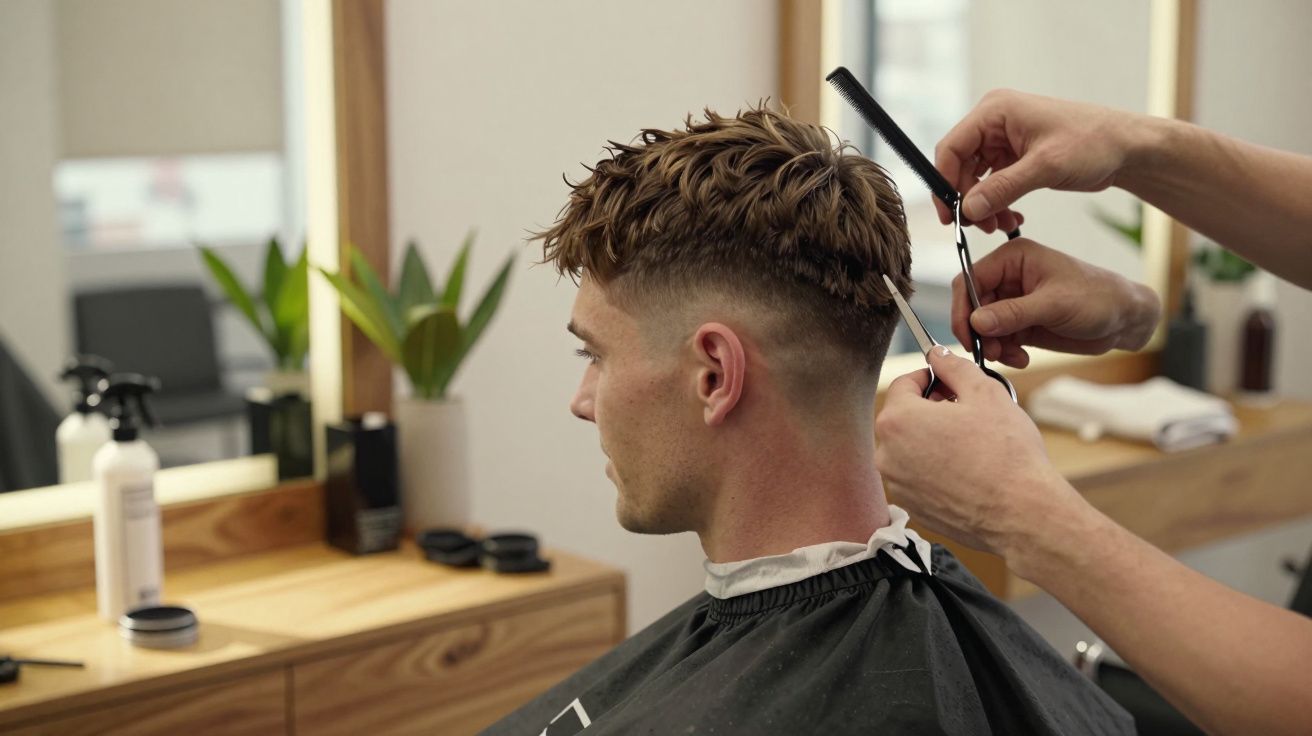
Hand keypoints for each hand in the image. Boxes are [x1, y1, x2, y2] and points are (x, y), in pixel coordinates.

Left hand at [874, 348, 1084, 556]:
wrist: (1022, 514)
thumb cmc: (1007, 454)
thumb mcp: (985, 394)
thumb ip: (955, 368)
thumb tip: (939, 356)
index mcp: (898, 420)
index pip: (903, 384)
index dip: (928, 377)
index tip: (947, 381)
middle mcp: (887, 454)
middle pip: (903, 417)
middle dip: (930, 409)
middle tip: (964, 411)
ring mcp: (898, 485)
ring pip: (910, 448)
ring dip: (932, 439)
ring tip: (970, 442)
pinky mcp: (913, 508)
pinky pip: (918, 477)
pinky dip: (935, 469)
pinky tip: (967, 470)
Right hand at [934, 89, 1142, 231]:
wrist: (1126, 148)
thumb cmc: (1093, 142)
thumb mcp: (1046, 166)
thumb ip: (1004, 188)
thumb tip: (968, 209)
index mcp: (996, 111)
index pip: (951, 147)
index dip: (944, 182)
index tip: (950, 214)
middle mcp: (994, 123)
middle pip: (959, 165)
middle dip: (966, 199)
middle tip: (977, 227)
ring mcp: (1003, 140)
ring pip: (973, 179)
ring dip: (982, 206)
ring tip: (998, 227)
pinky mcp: (1014, 158)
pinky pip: (992, 185)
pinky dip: (996, 204)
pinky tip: (1010, 220)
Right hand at [953, 238, 1161, 367]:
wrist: (1125, 320)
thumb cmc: (1098, 297)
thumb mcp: (1055, 304)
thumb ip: (1013, 313)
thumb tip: (976, 321)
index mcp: (1013, 258)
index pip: (970, 280)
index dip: (963, 307)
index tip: (969, 334)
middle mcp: (1008, 278)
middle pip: (972, 306)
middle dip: (978, 331)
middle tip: (991, 352)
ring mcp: (1012, 302)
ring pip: (982, 327)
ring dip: (992, 345)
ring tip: (1011, 357)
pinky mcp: (1020, 324)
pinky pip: (998, 340)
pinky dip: (1004, 352)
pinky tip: (1021, 358)